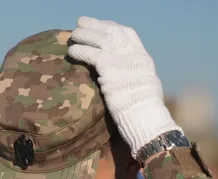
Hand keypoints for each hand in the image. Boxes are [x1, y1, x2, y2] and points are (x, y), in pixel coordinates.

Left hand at [68, 16, 180, 157]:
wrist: (146, 117)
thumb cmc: (144, 110)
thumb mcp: (145, 86)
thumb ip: (133, 75)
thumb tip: (121, 75)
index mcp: (143, 58)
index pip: (128, 33)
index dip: (113, 26)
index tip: (102, 24)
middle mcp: (132, 55)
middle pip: (112, 32)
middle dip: (95, 25)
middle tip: (81, 22)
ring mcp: (121, 61)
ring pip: (100, 39)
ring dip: (84, 35)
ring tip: (72, 35)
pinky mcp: (109, 69)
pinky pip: (90, 54)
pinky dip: (80, 50)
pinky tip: (71, 51)